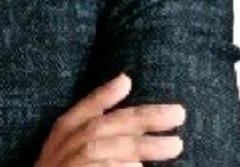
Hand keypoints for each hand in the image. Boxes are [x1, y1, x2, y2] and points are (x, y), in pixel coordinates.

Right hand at [34, 73, 184, 165]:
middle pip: (102, 126)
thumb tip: (123, 94)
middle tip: (178, 113)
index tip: (126, 81)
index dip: (102, 95)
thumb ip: (95, 131)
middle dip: (140, 117)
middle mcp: (61, 149)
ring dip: (140, 145)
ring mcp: (67, 166)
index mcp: (61, 136)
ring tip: (175, 144)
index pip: (82, 110)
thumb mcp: (70, 153)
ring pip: (104, 149)